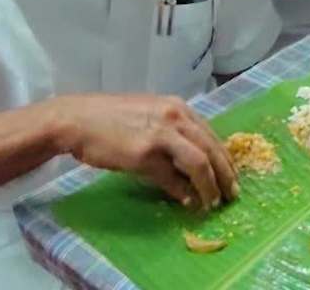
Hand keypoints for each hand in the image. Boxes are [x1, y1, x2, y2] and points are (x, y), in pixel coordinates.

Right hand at [52, 94, 237, 210]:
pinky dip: (182, 192)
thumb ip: (174, 134)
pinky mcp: (144, 155)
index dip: (225, 159)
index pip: (212, 135)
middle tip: (232, 195)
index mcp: (178, 107)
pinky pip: (171, 178)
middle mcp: (174, 117)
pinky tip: (187, 202)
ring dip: (209, 186)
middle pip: (212, 150)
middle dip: (225, 175)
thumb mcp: (150, 116)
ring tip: (212, 201)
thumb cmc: (110, 118)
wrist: (77, 119)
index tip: (231, 177)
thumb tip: (192, 161)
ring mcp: (160, 135)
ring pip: (199, 163)